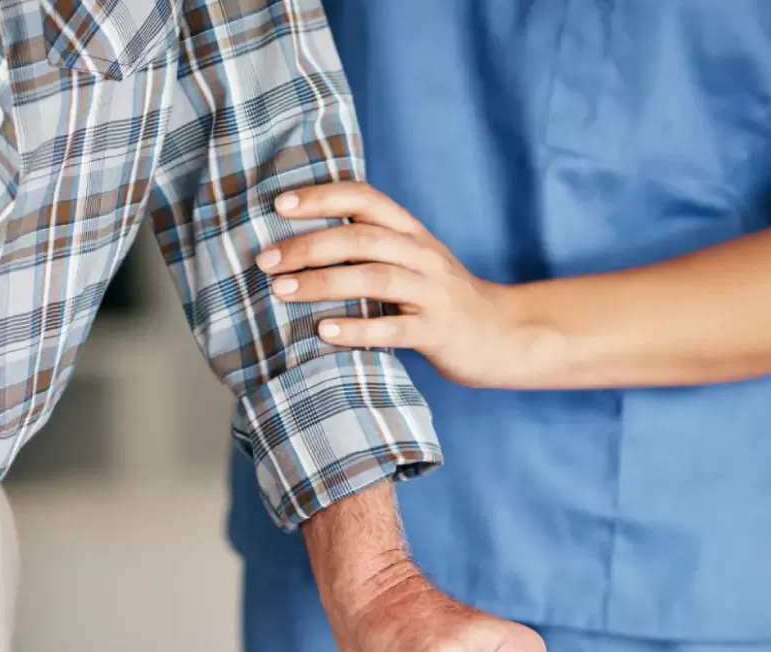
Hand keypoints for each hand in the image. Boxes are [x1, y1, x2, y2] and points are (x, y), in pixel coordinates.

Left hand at [258, 182, 557, 388]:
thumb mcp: (414, 261)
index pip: (365, 200)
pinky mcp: (438, 332)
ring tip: (282, 291)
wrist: (505, 335)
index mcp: (412, 233)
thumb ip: (371, 248)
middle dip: (308, 245)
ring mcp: (432, 293)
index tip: (280, 206)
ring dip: (323, 282)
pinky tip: (324, 331)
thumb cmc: (444, 300)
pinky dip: (356, 329)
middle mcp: (422, 255)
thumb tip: (301, 243)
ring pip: (373, 278)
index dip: (322, 197)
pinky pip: (393, 328)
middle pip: (361, 237)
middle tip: (266, 260)